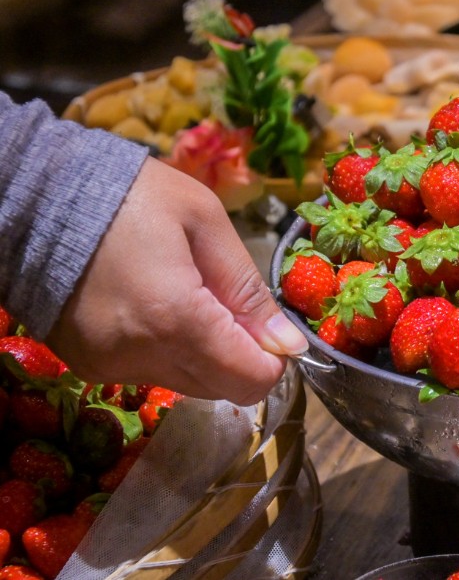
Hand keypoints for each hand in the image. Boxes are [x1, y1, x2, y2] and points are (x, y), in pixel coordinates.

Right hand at [47, 158, 306, 404]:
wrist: (40, 197)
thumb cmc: (133, 197)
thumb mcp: (205, 222)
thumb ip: (248, 289)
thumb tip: (289, 345)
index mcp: (177, 320)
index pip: (249, 380)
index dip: (273, 359)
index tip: (270, 329)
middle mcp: (142, 358)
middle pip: (222, 390)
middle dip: (241, 356)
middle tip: (227, 304)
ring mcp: (109, 367)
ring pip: (188, 385)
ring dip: (205, 354)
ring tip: (187, 296)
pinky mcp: (88, 367)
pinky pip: (150, 373)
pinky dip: (167, 351)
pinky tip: (154, 305)